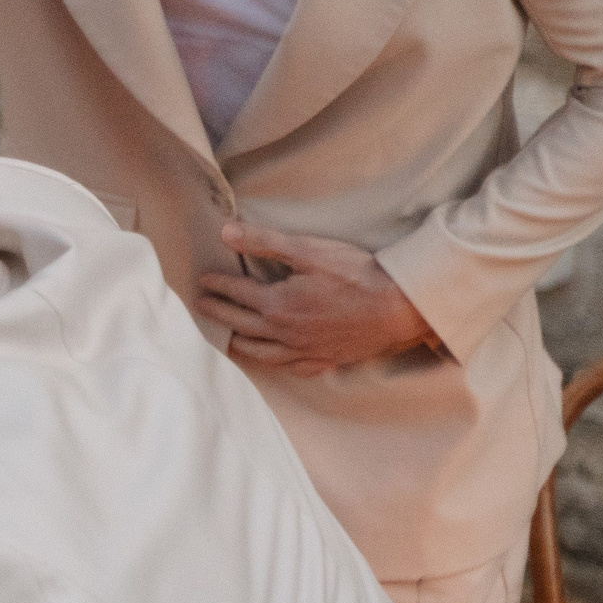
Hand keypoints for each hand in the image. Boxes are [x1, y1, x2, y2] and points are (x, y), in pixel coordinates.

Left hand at [196, 221, 435, 376]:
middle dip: (219, 313)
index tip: (202, 280)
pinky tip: (273, 361)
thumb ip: (264, 242)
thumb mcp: (308, 250)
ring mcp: (305, 351)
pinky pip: (292, 368)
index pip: (237, 293)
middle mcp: (286, 333)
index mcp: (278, 305)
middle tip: (201, 307)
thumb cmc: (357, 274)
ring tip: (226, 339)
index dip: (217, 285)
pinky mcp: (326, 360)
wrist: (401, 307)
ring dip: (239, 344)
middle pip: (242, 324)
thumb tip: (225, 233)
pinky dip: (275, 364)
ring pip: (262, 352)